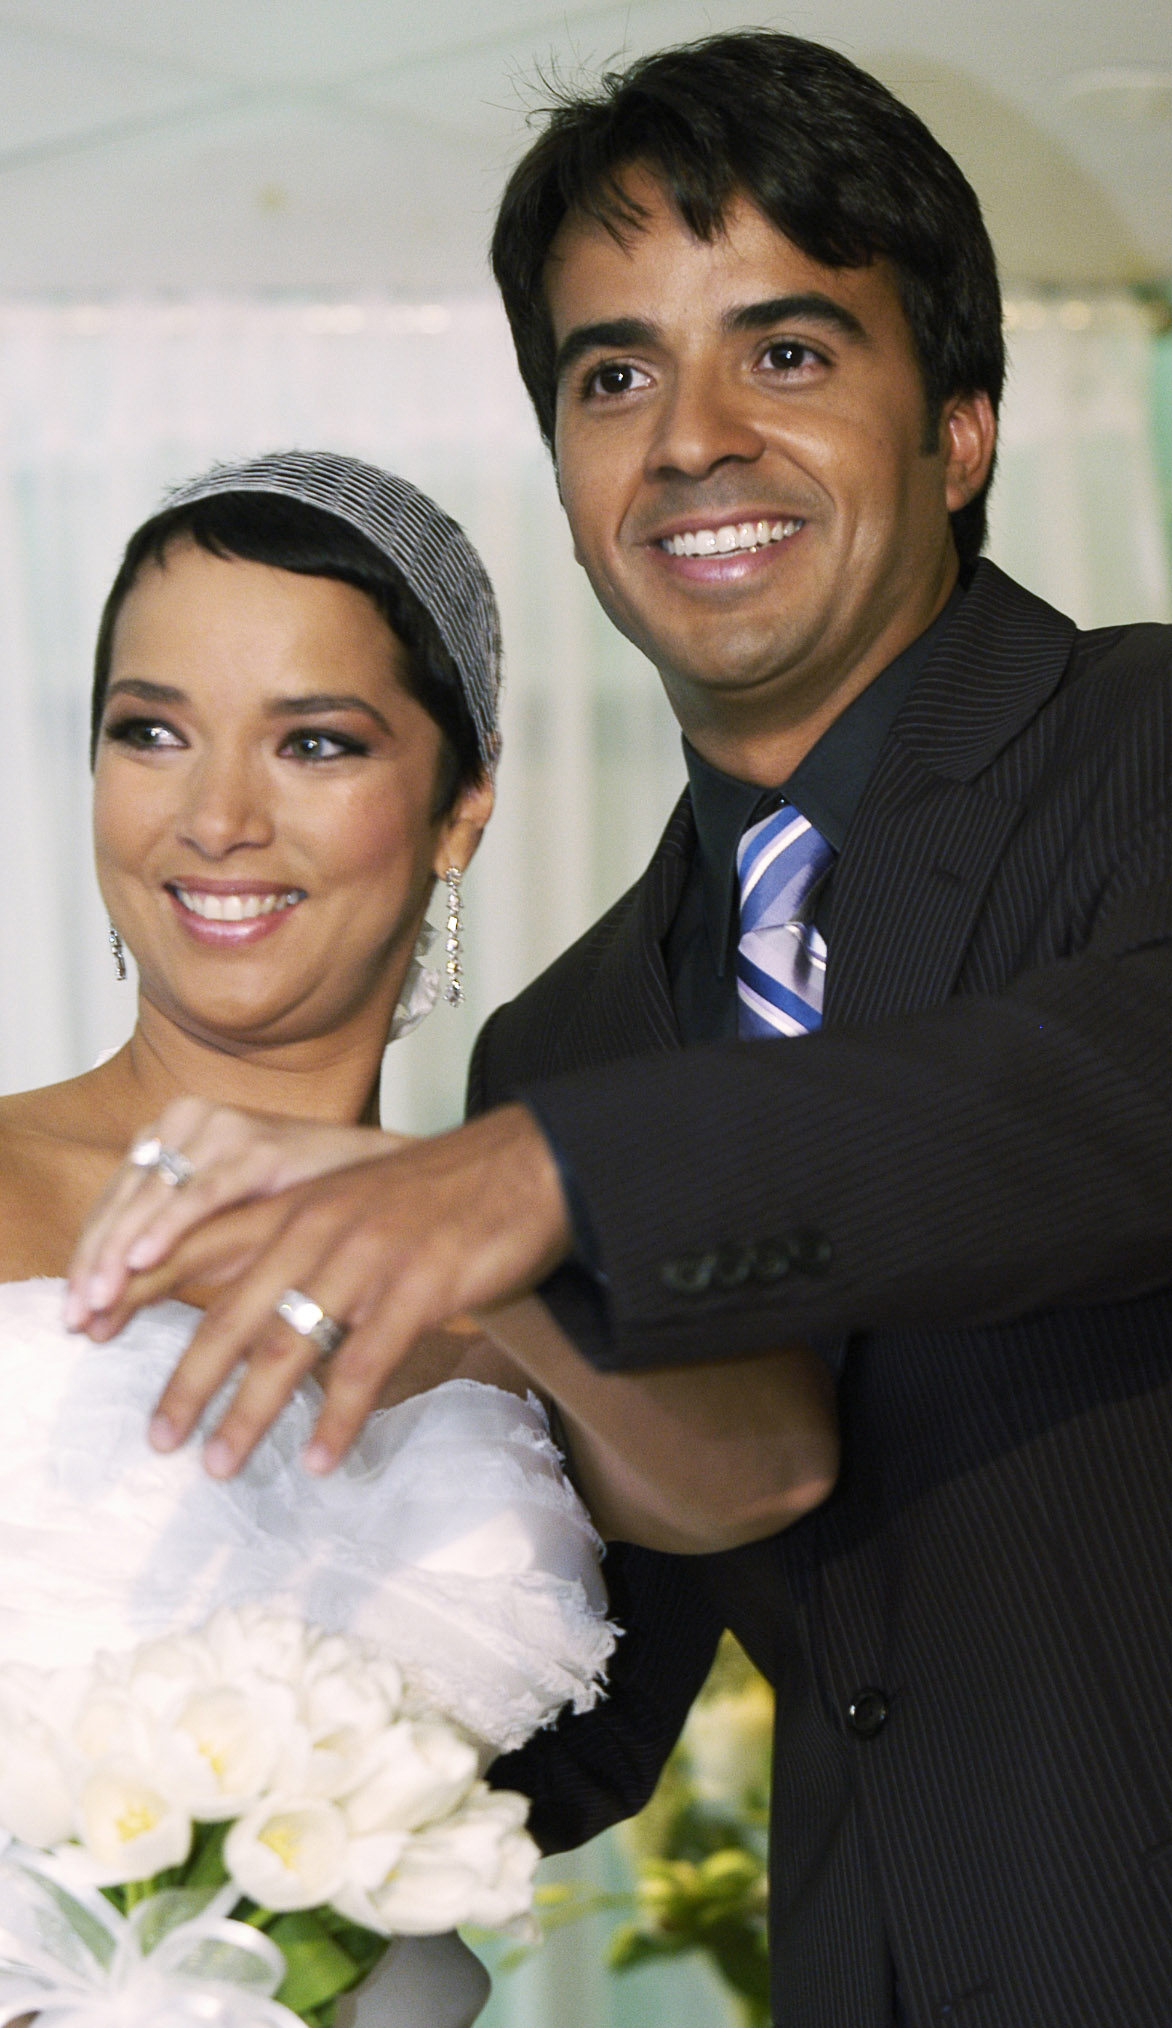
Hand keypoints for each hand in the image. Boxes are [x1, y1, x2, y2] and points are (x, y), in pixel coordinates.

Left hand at [66, 1098, 397, 1327]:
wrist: (387, 1179)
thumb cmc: (308, 1208)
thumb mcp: (229, 1231)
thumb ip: (172, 1259)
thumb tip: (104, 1313)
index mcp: (176, 1136)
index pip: (116, 1203)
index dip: (88, 1259)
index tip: (74, 1315)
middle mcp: (191, 1123)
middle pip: (124, 1202)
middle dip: (94, 1265)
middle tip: (76, 1319)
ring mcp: (224, 1130)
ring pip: (151, 1197)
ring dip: (119, 1254)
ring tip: (99, 1301)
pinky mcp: (258, 1147)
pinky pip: (201, 1190)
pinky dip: (167, 1226)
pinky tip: (142, 1260)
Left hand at [118, 1104, 570, 1477]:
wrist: (525, 1166)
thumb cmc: (435, 1198)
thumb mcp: (349, 1203)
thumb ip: (295, 1245)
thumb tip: (245, 1311)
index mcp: (294, 1205)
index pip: (198, 1248)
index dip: (142, 1290)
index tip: (94, 1333)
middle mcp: (317, 1228)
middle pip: (232, 1314)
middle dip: (187, 1382)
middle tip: (160, 1438)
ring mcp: (367, 1257)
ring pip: (289, 1346)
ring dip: (250, 1415)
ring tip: (222, 1466)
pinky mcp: (417, 1287)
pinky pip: (364, 1365)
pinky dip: (337, 1419)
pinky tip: (322, 1460)